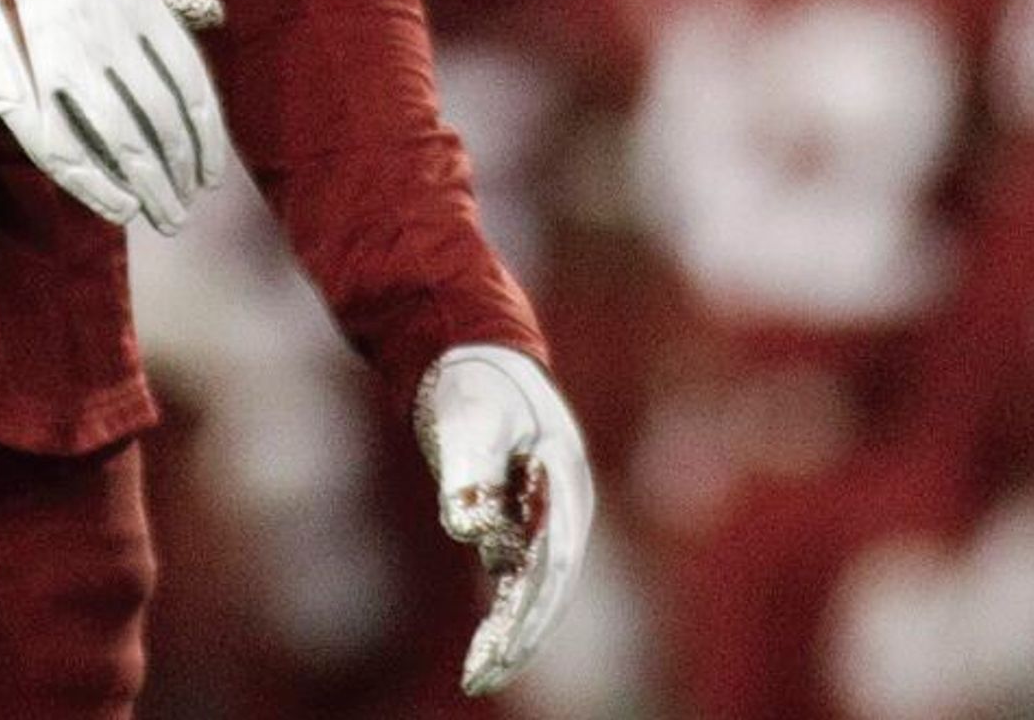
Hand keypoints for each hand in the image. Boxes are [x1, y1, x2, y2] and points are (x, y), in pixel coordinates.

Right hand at [0, 0, 229, 229]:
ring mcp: (61, 58)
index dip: (206, 136)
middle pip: (160, 120)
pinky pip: (65, 150)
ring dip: (150, 188)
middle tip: (187, 208)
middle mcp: (105, 29)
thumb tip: (213, 13)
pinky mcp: (17, 85)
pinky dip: (96, 186)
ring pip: (121, 141)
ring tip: (163, 215)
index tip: (211, 173)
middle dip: (180, 173)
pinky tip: (117, 207)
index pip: (189, 81)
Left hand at [416, 344, 595, 695]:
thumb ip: (469, 475)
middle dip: (519, 639)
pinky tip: (481, 649)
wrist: (475, 354)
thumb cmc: (474, 387)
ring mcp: (548, 516)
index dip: (529, 615)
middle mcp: (565, 507)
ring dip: (511, 634)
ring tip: (477, 676)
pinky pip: (518, 577)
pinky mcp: (523, 520)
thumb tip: (467, 530)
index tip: (499, 652)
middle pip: (548, 588)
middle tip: (479, 679)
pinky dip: (504, 612)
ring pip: (535, 589)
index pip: (552, 565)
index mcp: (564, 483)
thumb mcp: (468, 423)